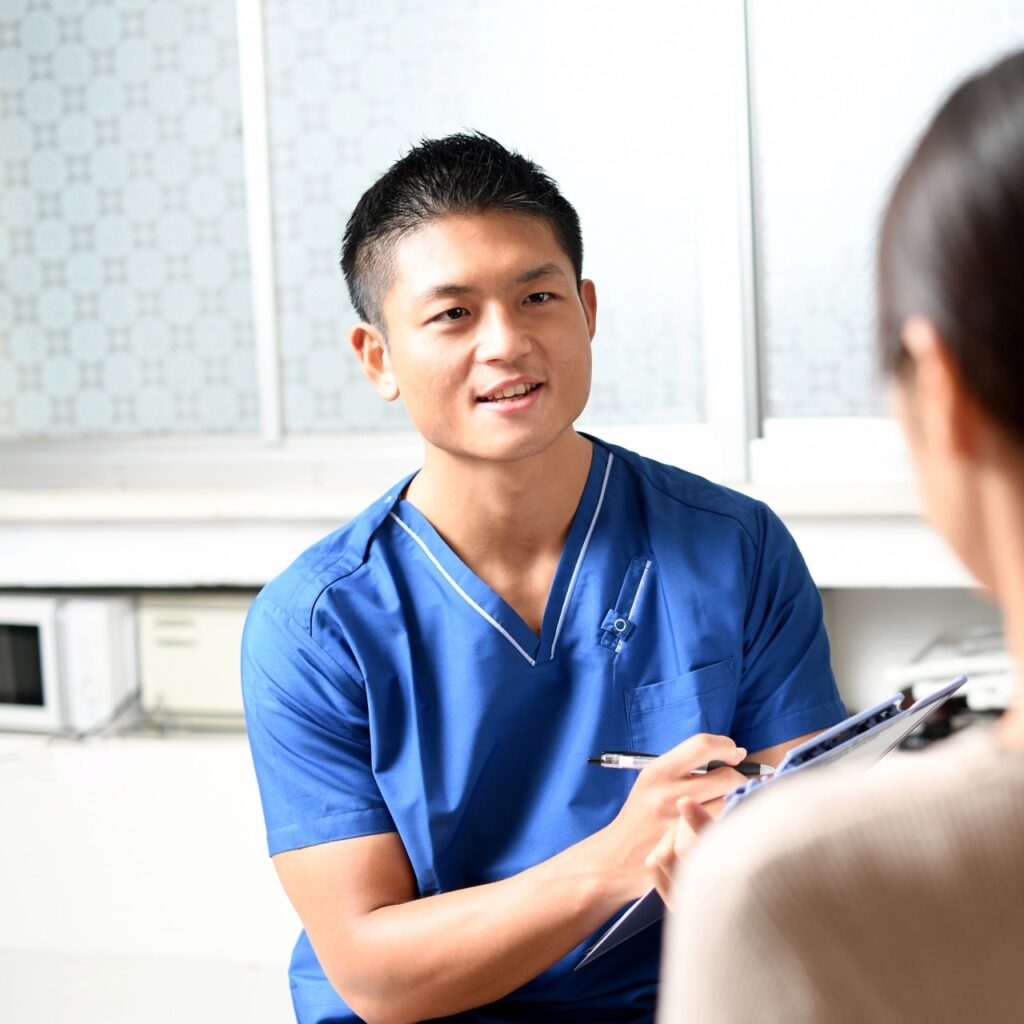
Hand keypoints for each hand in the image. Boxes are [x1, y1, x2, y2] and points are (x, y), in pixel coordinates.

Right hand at [596, 733, 746, 901]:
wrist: (617, 857)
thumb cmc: (642, 816)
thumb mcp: (652, 782)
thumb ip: (685, 766)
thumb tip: (734, 752)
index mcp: (658, 771)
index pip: (702, 746)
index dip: (726, 746)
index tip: (736, 754)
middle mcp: (668, 794)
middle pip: (726, 777)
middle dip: (742, 778)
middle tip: (742, 784)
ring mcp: (680, 823)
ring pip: (731, 804)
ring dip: (740, 803)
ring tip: (737, 805)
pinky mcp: (691, 848)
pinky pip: (725, 830)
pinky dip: (732, 825)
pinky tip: (729, 826)